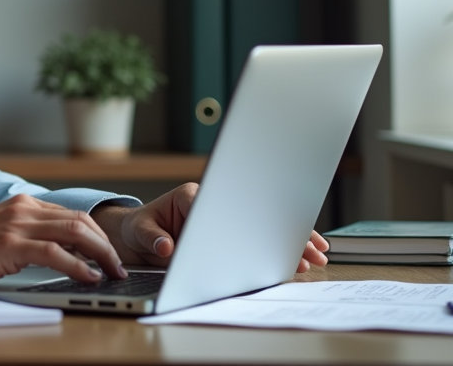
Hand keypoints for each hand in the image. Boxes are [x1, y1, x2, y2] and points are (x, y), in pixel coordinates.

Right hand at [0, 194, 129, 286]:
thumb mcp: (0, 232)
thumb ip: (27, 235)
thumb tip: (60, 254)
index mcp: (23, 204)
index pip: (73, 215)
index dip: (97, 235)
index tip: (109, 254)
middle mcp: (23, 209)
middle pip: (81, 220)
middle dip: (106, 245)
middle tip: (118, 266)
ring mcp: (17, 225)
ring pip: (74, 232)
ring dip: (100, 254)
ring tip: (112, 272)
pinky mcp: (9, 244)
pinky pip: (54, 253)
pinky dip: (77, 265)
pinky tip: (88, 277)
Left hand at [92, 183, 330, 272]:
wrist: (136, 234)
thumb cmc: (139, 229)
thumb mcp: (140, 232)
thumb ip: (153, 239)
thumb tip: (168, 248)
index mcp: (192, 196)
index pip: (222, 203)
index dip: (245, 218)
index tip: (266, 230)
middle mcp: (213, 202)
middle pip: (252, 212)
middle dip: (280, 230)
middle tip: (308, 247)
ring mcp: (224, 216)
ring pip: (261, 224)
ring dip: (289, 240)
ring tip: (316, 254)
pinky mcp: (228, 231)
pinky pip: (257, 236)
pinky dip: (279, 246)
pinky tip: (303, 256)